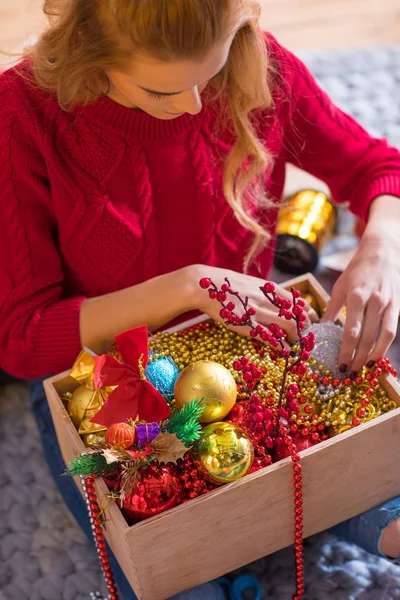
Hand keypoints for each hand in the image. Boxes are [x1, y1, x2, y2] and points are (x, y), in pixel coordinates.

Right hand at [187, 264, 317, 342]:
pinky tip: (284, 350)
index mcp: (269, 289)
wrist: (205, 287)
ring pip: (288, 326)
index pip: (297, 301)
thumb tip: (278, 298)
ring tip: (294, 344)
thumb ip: (265, 291)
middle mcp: (268, 300)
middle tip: (304, 336)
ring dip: (295, 338)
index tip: (313, 319)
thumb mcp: (251, 283)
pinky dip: (280, 346)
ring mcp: (258, 313)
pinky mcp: (248, 325)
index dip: (308, 312)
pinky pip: (270, 338)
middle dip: (304, 328)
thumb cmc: (227, 285)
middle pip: (297, 315)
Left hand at [323, 222, 399, 372]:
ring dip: (373, 355)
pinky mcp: (398, 305)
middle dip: (357, 357)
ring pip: (382, 336)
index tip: (340, 364)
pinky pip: (392, 329)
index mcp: (356, 295)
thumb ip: (332, 308)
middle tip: (349, 372)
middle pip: (366, 337)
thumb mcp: (340, 285)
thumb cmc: (357, 269)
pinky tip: (377, 355)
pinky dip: (385, 345)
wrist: (383, 251)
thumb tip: (321, 328)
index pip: (351, 330)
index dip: (346, 350)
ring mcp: (388, 303)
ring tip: (364, 368)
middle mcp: (374, 301)